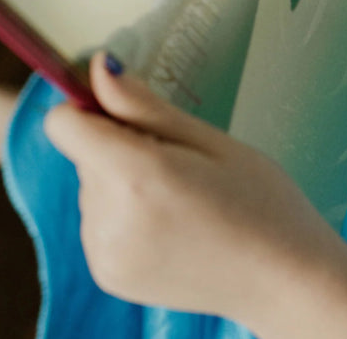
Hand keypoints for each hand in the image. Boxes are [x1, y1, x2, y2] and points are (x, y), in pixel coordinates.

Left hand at [44, 53, 332, 330]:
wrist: (282, 277)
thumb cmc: (262, 200)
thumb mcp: (212, 142)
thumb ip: (146, 108)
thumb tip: (100, 69)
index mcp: (137, 179)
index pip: (64, 124)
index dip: (93, 107)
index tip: (134, 112)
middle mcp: (108, 221)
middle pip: (86, 154)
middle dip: (124, 146)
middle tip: (184, 162)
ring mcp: (103, 255)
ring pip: (93, 187)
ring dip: (124, 181)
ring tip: (183, 196)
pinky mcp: (108, 275)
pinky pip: (99, 221)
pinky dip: (126, 214)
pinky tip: (173, 222)